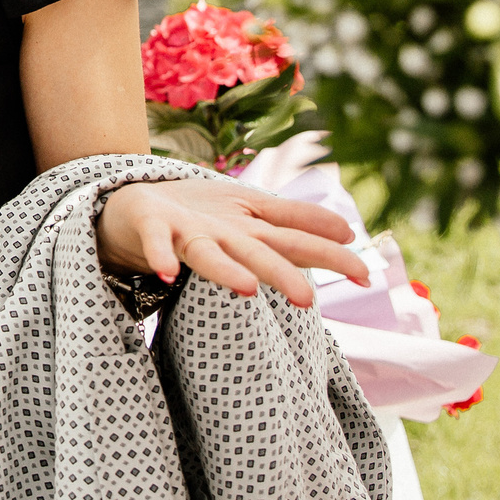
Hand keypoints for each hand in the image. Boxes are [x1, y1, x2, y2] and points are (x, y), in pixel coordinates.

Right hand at [95, 174, 367, 307]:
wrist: (135, 200)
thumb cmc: (201, 213)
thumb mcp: (251, 216)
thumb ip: (298, 223)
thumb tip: (349, 232)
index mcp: (252, 228)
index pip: (296, 241)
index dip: (329, 254)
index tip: (365, 274)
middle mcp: (225, 229)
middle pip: (258, 251)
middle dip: (282, 271)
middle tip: (308, 300)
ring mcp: (187, 229)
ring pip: (208, 251)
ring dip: (224, 268)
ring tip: (246, 289)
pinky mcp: (153, 225)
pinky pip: (157, 243)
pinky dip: (161, 255)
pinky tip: (167, 274)